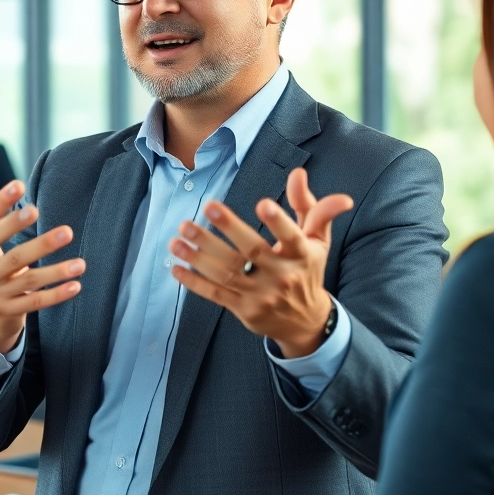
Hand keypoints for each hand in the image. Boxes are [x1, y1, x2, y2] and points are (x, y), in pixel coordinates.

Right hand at [0, 173, 84, 353]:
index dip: (0, 204)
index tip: (20, 184)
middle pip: (7, 252)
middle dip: (23, 233)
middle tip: (41, 211)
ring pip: (27, 279)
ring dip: (55, 270)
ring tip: (81, 262)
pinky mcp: (10, 311)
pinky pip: (36, 302)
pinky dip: (56, 294)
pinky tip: (76, 284)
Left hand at [168, 168, 352, 357]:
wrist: (305, 321)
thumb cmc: (307, 270)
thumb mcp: (317, 239)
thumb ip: (309, 206)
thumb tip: (298, 173)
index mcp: (302, 254)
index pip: (291, 237)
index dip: (278, 222)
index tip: (263, 204)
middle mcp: (282, 276)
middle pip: (252, 251)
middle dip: (229, 229)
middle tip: (207, 206)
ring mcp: (262, 295)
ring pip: (227, 274)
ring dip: (199, 256)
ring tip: (177, 238)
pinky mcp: (245, 310)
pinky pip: (216, 294)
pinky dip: (194, 282)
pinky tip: (176, 266)